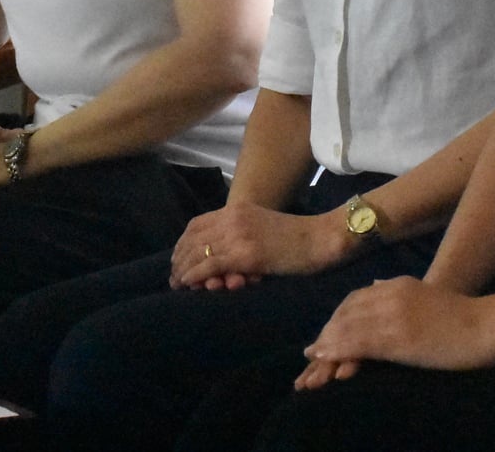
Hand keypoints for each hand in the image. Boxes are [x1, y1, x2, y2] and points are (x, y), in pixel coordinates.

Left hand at [169, 203, 348, 289]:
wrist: (321, 238)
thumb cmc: (297, 238)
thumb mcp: (263, 228)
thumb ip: (241, 237)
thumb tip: (222, 260)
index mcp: (237, 209)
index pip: (197, 224)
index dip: (183, 243)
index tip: (178, 258)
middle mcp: (233, 218)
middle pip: (193, 238)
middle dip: (179, 258)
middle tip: (174, 276)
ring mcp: (238, 235)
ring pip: (197, 252)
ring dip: (182, 270)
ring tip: (177, 284)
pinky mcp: (245, 255)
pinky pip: (209, 266)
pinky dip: (193, 276)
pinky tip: (188, 285)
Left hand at [294, 277, 494, 388]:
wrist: (487, 324)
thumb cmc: (460, 315)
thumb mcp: (425, 294)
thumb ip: (397, 291)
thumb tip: (374, 286)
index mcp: (397, 284)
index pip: (355, 299)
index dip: (336, 317)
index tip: (325, 334)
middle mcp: (390, 293)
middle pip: (346, 311)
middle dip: (327, 331)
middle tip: (312, 351)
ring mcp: (394, 315)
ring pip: (348, 326)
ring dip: (327, 342)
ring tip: (313, 358)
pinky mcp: (399, 337)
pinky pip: (360, 342)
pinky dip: (338, 349)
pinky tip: (328, 358)